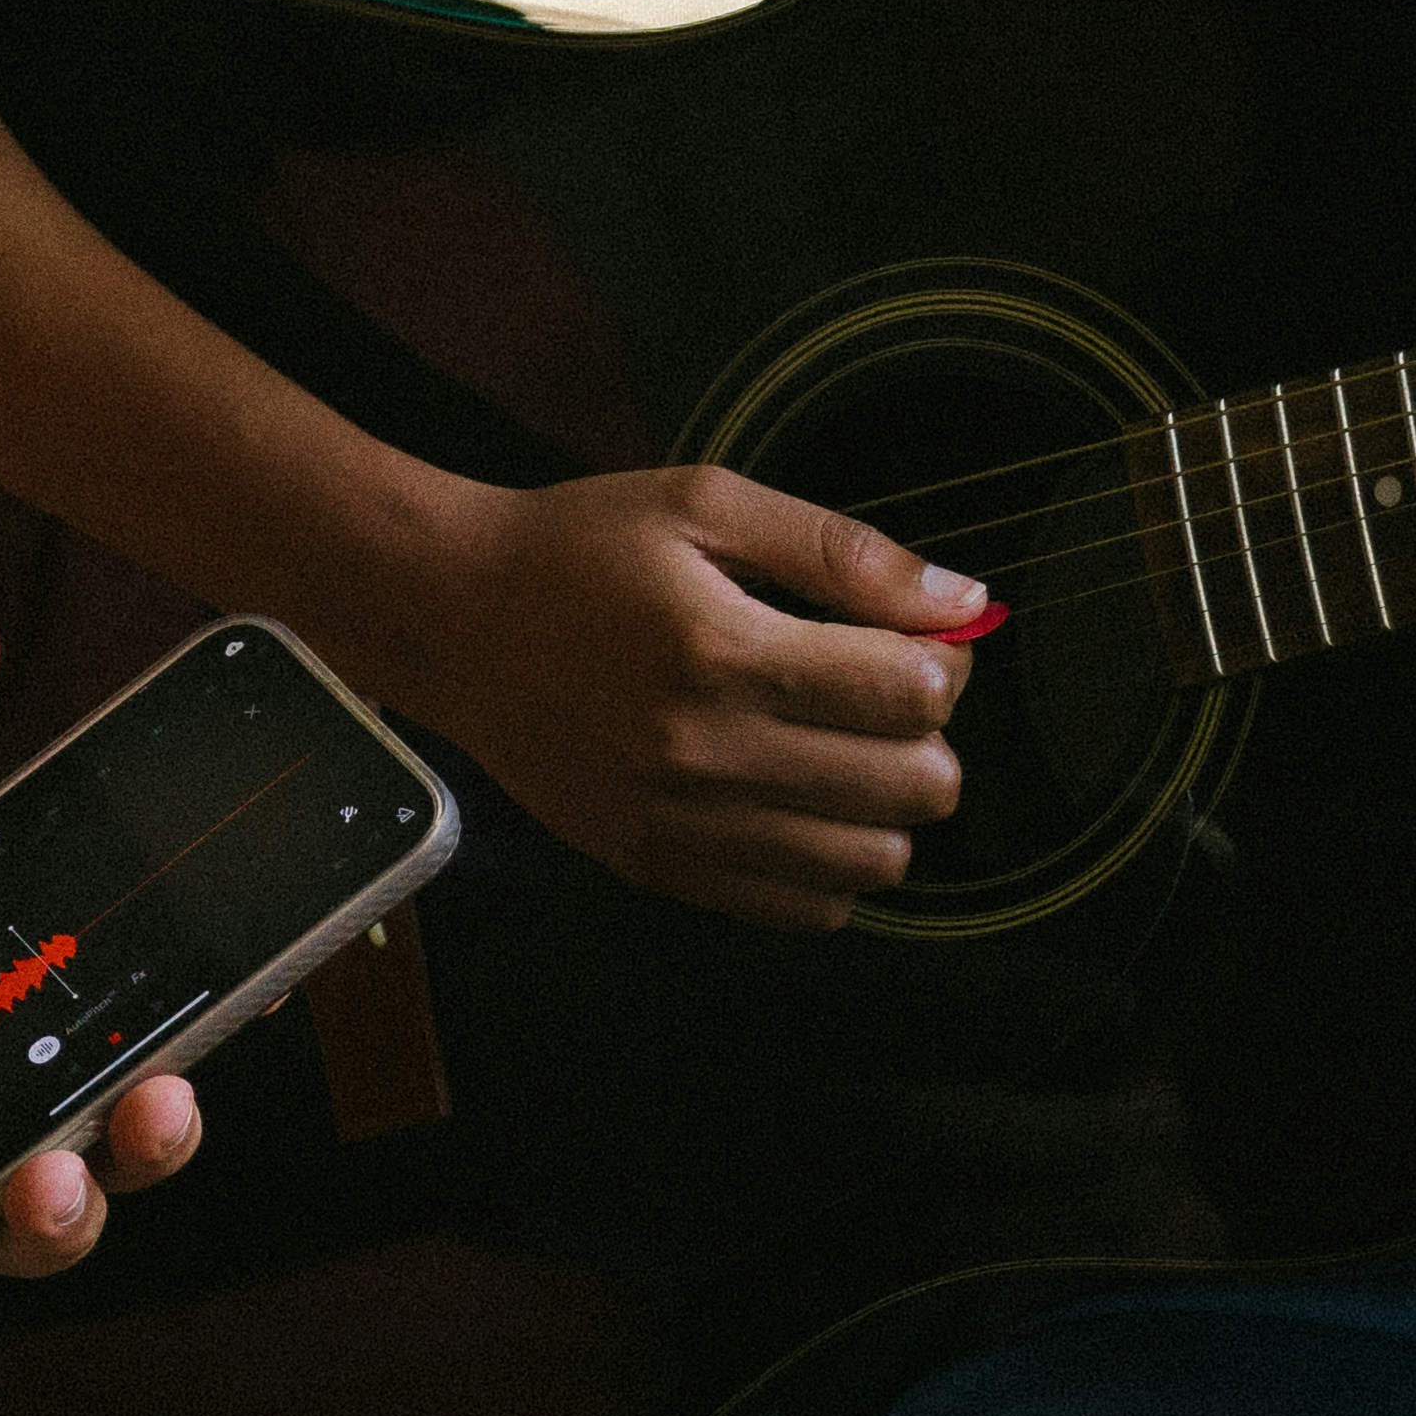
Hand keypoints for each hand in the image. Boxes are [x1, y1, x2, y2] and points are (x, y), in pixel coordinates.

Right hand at [373, 465, 984, 928]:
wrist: (450, 620)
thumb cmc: (578, 548)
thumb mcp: (707, 506)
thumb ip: (842, 553)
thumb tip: (965, 601)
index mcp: (724, 650)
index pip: (910, 694)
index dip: (944, 665)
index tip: (914, 642)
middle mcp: (705, 753)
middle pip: (909, 787)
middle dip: (927, 738)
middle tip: (881, 698)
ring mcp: (679, 824)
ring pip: (870, 863)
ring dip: (886, 809)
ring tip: (844, 756)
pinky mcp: (655, 866)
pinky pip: (802, 909)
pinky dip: (829, 868)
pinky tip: (800, 807)